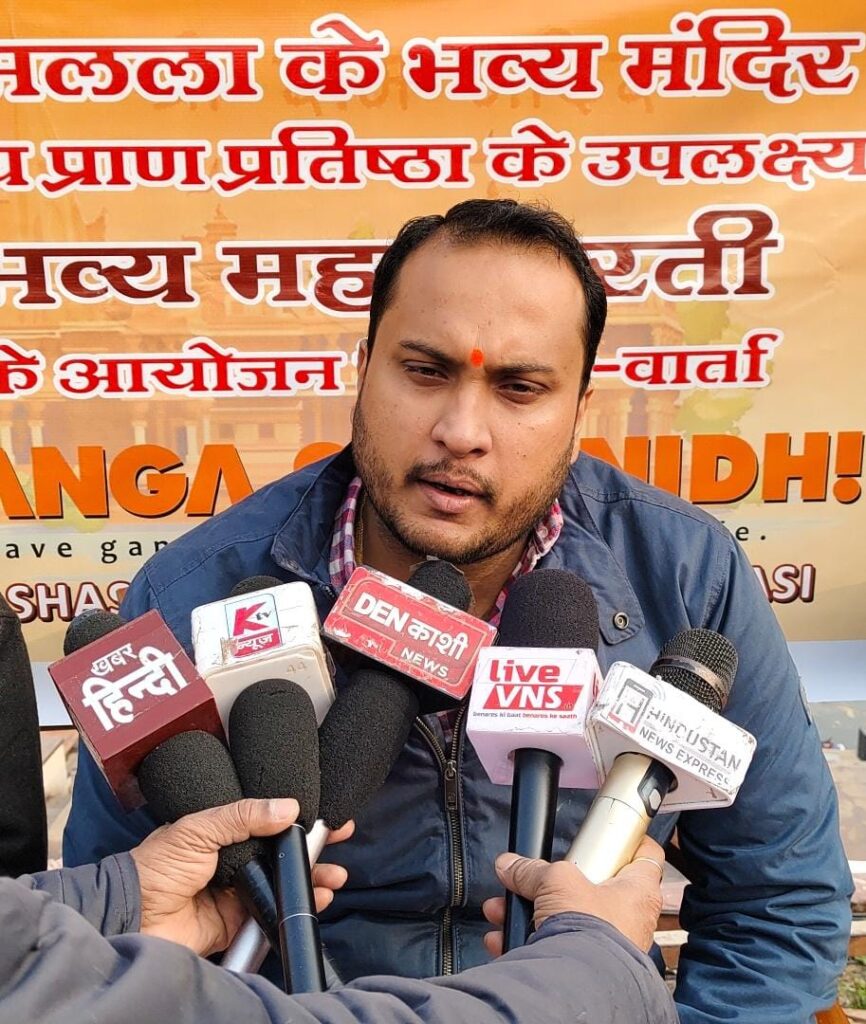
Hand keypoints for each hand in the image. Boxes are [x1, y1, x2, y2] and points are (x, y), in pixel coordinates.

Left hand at [131, 798, 353, 955]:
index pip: (267, 820)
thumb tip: (287, 807)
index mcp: (222, 831)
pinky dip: (296, 906)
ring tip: (333, 875)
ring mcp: (237, 890)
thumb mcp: (199, 827)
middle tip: (339, 839)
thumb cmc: (155, 867)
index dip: (296, 816)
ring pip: (283, 881)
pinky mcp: (237, 922)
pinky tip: (315, 898)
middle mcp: (233, 859)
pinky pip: (274, 912)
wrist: (132, 918)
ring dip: (312, 878)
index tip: (323, 813)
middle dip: (312, 848)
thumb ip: (244, 815)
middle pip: (281, 851)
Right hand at [482, 836, 664, 954]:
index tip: (609, 835)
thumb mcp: (556, 880)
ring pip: (567, 918)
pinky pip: (556, 946)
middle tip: (531, 880)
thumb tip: (510, 865)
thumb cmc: (589, 929)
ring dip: (532, 913)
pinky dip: (529, 940)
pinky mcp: (587, 965)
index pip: (644, 855)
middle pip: (591, 888)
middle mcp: (629, 919)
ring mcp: (609, 945)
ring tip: (502, 910)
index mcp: (637, 891)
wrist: (580, 982)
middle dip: (551, 885)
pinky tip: (504, 937)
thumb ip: (532, 870)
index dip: (626, 842)